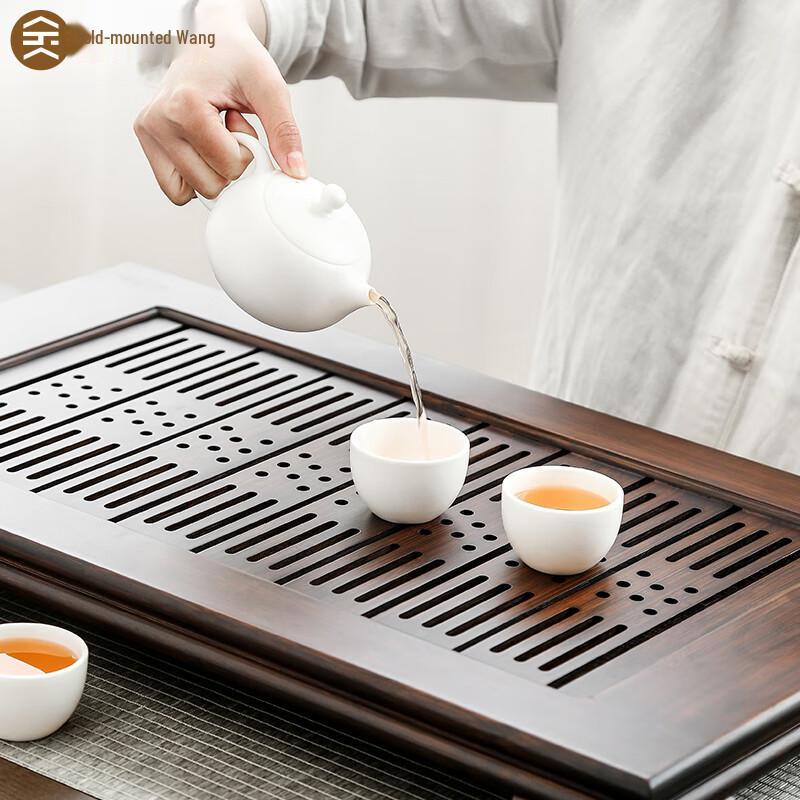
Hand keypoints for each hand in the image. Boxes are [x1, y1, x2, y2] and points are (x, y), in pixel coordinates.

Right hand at [134, 0, 305, 204]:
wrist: (214, 40)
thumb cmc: (237, 59)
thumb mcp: (270, 88)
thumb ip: (285, 132)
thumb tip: (296, 172)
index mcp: (183, 105)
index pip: (228, 166)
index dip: (247, 150)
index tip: (239, 120)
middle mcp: (156, 120)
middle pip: (210, 185)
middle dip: (229, 163)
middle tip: (226, 126)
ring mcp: (148, 132)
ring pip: (194, 191)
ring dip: (213, 168)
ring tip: (214, 132)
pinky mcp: (147, 141)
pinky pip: (176, 189)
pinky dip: (196, 176)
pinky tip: (202, 145)